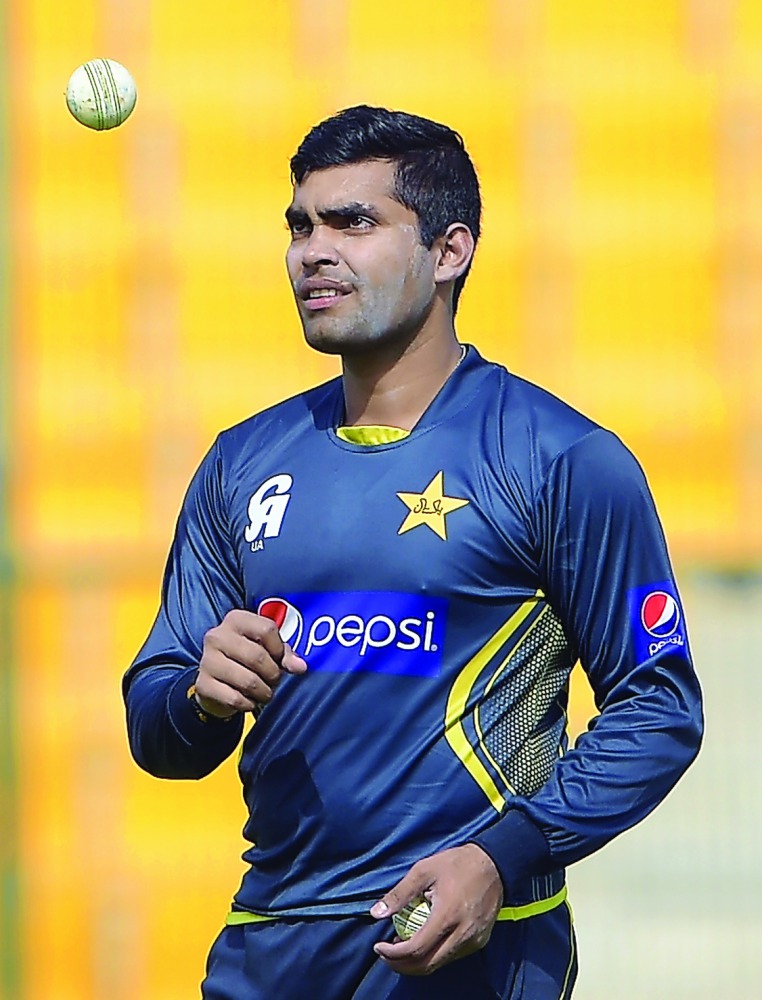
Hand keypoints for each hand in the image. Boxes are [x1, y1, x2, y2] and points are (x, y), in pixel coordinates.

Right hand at [194, 609, 307, 717]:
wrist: (215, 681)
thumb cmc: (246, 660)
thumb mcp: (266, 649)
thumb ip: (285, 654)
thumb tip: (300, 667)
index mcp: (235, 619)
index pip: (267, 629)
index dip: (279, 649)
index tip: (279, 660)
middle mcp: (217, 636)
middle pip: (258, 656)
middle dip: (273, 674)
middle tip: (274, 681)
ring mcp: (207, 660)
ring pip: (248, 680)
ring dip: (263, 692)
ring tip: (265, 692)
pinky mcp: (202, 684)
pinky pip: (235, 698)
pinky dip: (248, 704)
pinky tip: (249, 700)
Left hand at [370, 844, 502, 975]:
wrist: (495, 864)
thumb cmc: (457, 864)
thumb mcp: (424, 870)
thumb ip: (400, 893)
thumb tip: (376, 912)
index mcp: (447, 915)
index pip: (416, 949)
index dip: (393, 954)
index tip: (379, 947)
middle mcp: (462, 934)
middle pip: (427, 965)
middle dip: (402, 965)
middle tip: (386, 954)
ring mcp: (473, 941)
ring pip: (439, 963)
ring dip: (417, 962)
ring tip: (401, 947)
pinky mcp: (480, 942)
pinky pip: (452, 956)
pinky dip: (434, 955)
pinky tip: (424, 941)